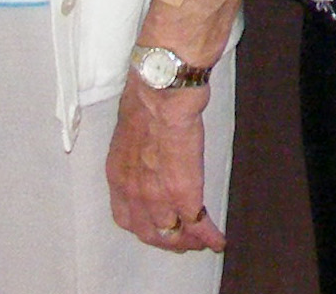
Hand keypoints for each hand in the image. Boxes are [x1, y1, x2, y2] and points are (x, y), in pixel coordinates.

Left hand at [107, 76, 225, 251]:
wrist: (162, 93)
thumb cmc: (148, 97)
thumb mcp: (132, 127)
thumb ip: (140, 145)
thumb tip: (152, 138)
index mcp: (118, 174)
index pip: (126, 215)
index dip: (143, 224)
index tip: (156, 226)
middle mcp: (132, 192)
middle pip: (147, 231)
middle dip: (166, 240)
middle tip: (181, 242)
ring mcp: (156, 195)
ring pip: (170, 233)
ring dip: (186, 241)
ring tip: (200, 242)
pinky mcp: (183, 193)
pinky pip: (196, 222)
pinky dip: (207, 235)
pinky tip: (216, 239)